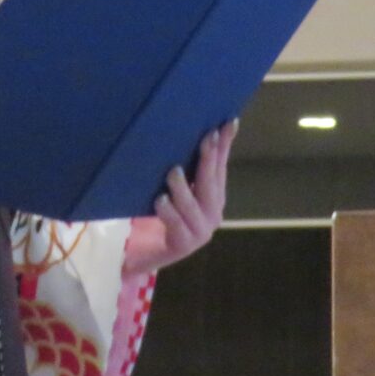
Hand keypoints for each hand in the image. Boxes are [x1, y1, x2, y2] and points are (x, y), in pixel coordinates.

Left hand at [124, 120, 235, 276]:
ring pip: (194, 207)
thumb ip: (186, 166)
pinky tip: (160, 200)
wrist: (147, 253)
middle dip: (209, 160)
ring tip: (174, 171)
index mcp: (214, 197)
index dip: (224, 146)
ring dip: (184, 188)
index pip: (220, 167)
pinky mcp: (182, 245)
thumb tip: (188, 130)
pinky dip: (169, 212)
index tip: (227, 122)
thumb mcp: (176, 187)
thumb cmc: (163, 214)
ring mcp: (200, 232)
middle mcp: (212, 214)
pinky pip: (176, 226)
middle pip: (211, 184)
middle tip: (206, 138)